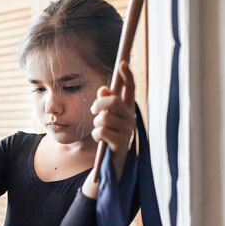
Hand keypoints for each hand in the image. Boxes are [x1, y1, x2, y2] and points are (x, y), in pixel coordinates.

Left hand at [90, 61, 135, 179]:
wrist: (110, 162)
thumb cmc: (107, 136)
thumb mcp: (105, 118)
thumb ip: (105, 103)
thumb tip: (104, 89)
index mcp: (127, 110)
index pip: (130, 89)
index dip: (128, 76)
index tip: (123, 63)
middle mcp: (130, 118)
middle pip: (114, 101)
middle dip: (99, 104)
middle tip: (93, 111)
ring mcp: (127, 132)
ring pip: (104, 118)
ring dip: (97, 124)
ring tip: (100, 131)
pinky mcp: (121, 144)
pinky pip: (102, 132)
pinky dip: (97, 135)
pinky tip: (101, 140)